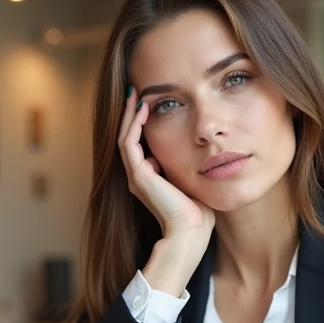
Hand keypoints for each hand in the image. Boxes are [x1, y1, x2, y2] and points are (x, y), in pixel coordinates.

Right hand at [117, 89, 215, 242]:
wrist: (191, 230)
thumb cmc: (198, 210)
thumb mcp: (190, 178)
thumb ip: (184, 164)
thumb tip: (188, 148)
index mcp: (148, 178)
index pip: (139, 143)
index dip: (141, 123)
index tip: (148, 102)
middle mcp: (138, 176)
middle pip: (128, 137)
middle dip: (131, 114)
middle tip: (135, 92)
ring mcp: (136, 175)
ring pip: (125, 137)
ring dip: (130, 115)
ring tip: (135, 95)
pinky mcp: (139, 175)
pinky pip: (130, 143)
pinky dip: (135, 124)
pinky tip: (143, 109)